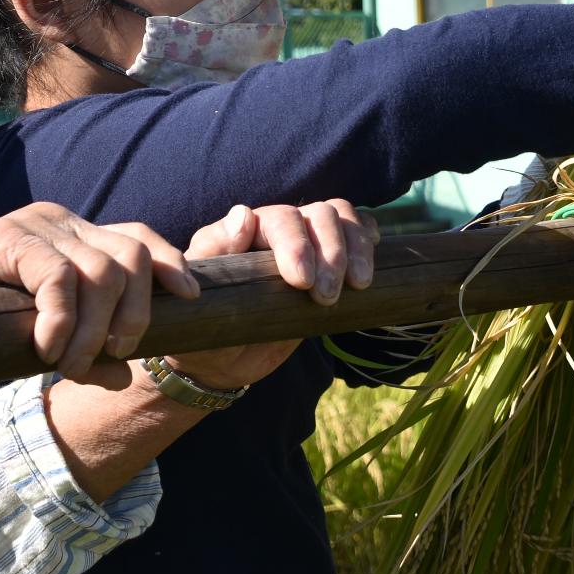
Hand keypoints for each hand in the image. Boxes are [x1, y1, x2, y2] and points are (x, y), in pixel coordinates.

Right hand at [0, 202, 199, 388]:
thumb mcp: (45, 339)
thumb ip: (87, 350)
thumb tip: (126, 377)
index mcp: (76, 236)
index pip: (138, 238)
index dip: (169, 264)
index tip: (189, 300)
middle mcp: (61, 222)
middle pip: (130, 257)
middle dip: (132, 316)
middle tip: (106, 358)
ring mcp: (34, 225)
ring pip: (99, 270)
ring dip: (92, 330)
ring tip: (68, 365)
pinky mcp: (5, 236)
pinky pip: (56, 275)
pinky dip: (60, 318)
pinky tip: (44, 348)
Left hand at [159, 200, 379, 390]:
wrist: (221, 359)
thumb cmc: (202, 325)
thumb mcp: (198, 298)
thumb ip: (214, 252)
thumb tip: (243, 215)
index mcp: (247, 231)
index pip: (281, 219)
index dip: (297, 244)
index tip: (302, 282)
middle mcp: (281, 231)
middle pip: (320, 215)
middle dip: (332, 252)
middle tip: (327, 298)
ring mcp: (309, 245)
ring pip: (342, 220)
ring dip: (357, 248)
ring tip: (358, 285)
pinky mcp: (329, 265)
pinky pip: (356, 234)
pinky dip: (368, 238)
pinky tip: (375, 252)